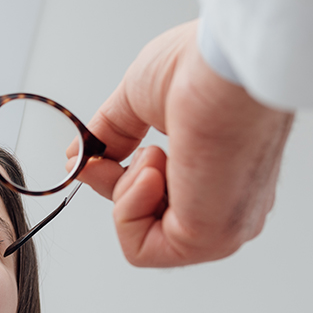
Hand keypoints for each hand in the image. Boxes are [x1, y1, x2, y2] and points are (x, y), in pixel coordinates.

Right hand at [72, 20, 293, 266]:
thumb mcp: (139, 101)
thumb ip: (113, 134)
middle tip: (103, 157)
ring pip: (144, 241)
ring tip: (152, 153)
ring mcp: (224, 226)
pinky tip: (154, 170)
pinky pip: (142, 249)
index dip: (117, 180)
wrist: (226, 63)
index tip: (90, 159)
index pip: (160, 200)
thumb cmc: (203, 67)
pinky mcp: (210, 237)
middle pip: (149, 224)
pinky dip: (129, 209)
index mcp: (222, 174)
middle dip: (116, 186)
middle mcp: (230, 204)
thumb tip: (82, 157)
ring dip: (127, 193)